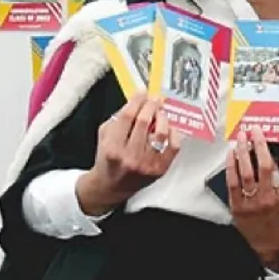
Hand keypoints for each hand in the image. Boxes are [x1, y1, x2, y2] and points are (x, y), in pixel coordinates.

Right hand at [77, 92, 182, 215]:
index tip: (142, 92)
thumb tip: (137, 101)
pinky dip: (173, 133)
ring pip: (161, 132)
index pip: (127, 116)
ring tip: (160, 112)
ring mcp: (147, 164)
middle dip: (151, 105)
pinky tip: (168, 128)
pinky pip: (174, 146)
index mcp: (113, 147)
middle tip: (154, 99)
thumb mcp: (104, 136)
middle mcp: (130, 157)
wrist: (111, 186)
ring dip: (162, 117)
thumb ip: (118, 118)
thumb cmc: (108, 160)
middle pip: (145, 121)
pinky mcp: (160, 169)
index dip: (137, 100)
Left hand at [226, 126, 278, 269]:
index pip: (278, 168)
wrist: (268, 243)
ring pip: (246, 172)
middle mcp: (268, 198)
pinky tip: (231, 154)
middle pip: (263, 166)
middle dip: (258, 145)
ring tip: (242, 138)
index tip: (266, 137)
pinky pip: (232, 183)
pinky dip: (231, 166)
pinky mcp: (237, 206)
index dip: (270, 151)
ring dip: (243, 152)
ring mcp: (250, 203)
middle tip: (254, 130)